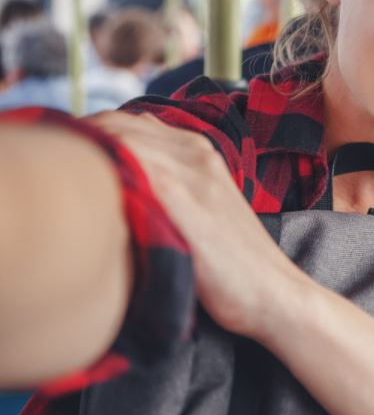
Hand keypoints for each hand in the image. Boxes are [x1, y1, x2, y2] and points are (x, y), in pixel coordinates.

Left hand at [87, 111, 304, 338]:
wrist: (272, 293)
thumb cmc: (233, 264)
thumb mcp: (203, 213)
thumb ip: (169, 187)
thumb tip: (121, 178)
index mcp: (201, 152)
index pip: (129, 122)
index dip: (92, 135)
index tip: (71, 161)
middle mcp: (197, 154)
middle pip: (119, 125)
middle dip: (81, 141)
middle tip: (59, 172)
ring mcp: (192, 175)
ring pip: (121, 140)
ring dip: (86, 154)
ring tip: (67, 185)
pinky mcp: (185, 201)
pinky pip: (133, 167)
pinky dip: (105, 171)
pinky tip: (88, 195)